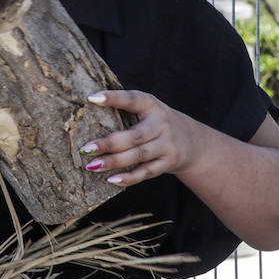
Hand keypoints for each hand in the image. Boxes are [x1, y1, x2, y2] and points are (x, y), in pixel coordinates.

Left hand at [78, 90, 201, 187]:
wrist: (192, 141)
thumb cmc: (156, 123)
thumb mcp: (147, 110)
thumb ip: (126, 110)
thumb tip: (88, 108)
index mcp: (151, 105)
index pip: (132, 99)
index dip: (114, 98)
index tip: (92, 98)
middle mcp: (161, 124)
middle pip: (134, 135)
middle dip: (109, 143)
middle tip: (86, 149)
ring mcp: (166, 144)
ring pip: (138, 155)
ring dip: (114, 162)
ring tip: (91, 166)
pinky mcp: (168, 162)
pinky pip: (146, 172)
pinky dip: (129, 178)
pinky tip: (111, 180)